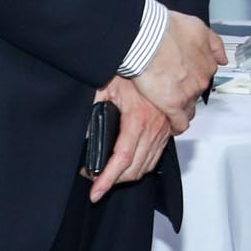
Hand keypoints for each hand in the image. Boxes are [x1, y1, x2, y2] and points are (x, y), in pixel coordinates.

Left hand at [88, 77, 173, 200]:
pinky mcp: (167, 130)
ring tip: (108, 175)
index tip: (95, 191)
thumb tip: (83, 137)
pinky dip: (141, 167)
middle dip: (113, 181)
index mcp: (138, 118)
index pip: (122, 158)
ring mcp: (163, 129)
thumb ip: (92, 114)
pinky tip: (127, 165)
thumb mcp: (102, 90)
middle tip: (95, 182)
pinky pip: (155, 157)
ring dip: (127, 176)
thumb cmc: (128, 72)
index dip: (107, 179)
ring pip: (146, 166)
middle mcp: (154, 126)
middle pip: (135, 168)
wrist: (148, 59)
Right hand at [133, 11, 223, 130]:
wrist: (148, 37)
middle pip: (197, 92)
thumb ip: (213, 43)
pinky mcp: (173, 104)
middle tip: (172, 90)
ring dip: (181, 108)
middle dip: (187, 92)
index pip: (204, 77)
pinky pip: (179, 122)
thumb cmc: (167, 29)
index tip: (186, 80)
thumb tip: (222, 58)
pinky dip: (176, 125)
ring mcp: (189, 93)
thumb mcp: (197, 27)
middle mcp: (202, 79)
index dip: (193, 79)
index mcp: (207, 63)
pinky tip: (172, 126)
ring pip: (189, 107)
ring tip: (169, 108)